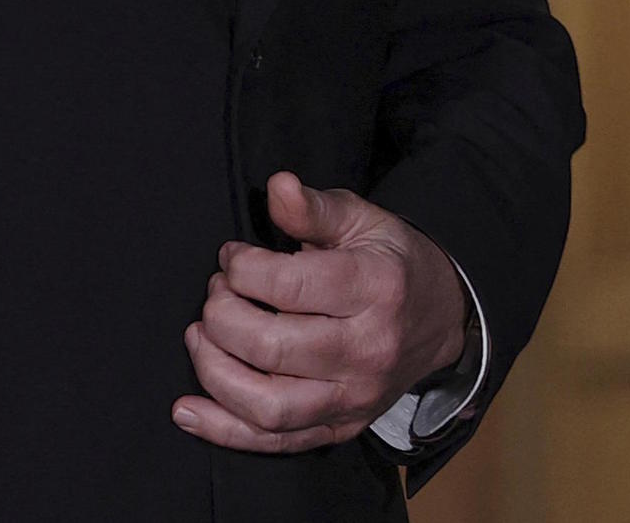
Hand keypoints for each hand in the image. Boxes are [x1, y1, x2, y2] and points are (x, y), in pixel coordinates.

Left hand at [172, 170, 470, 453]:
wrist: (442, 320)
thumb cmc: (391, 263)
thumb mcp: (363, 221)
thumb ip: (315, 208)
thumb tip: (277, 186)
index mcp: (377, 288)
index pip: (289, 286)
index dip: (242, 269)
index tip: (232, 257)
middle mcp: (367, 350)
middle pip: (271, 347)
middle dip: (222, 317)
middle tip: (216, 294)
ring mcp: (354, 397)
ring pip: (267, 406)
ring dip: (215, 371)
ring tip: (200, 336)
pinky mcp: (340, 428)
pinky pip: (273, 442)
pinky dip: (222, 431)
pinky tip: (186, 409)